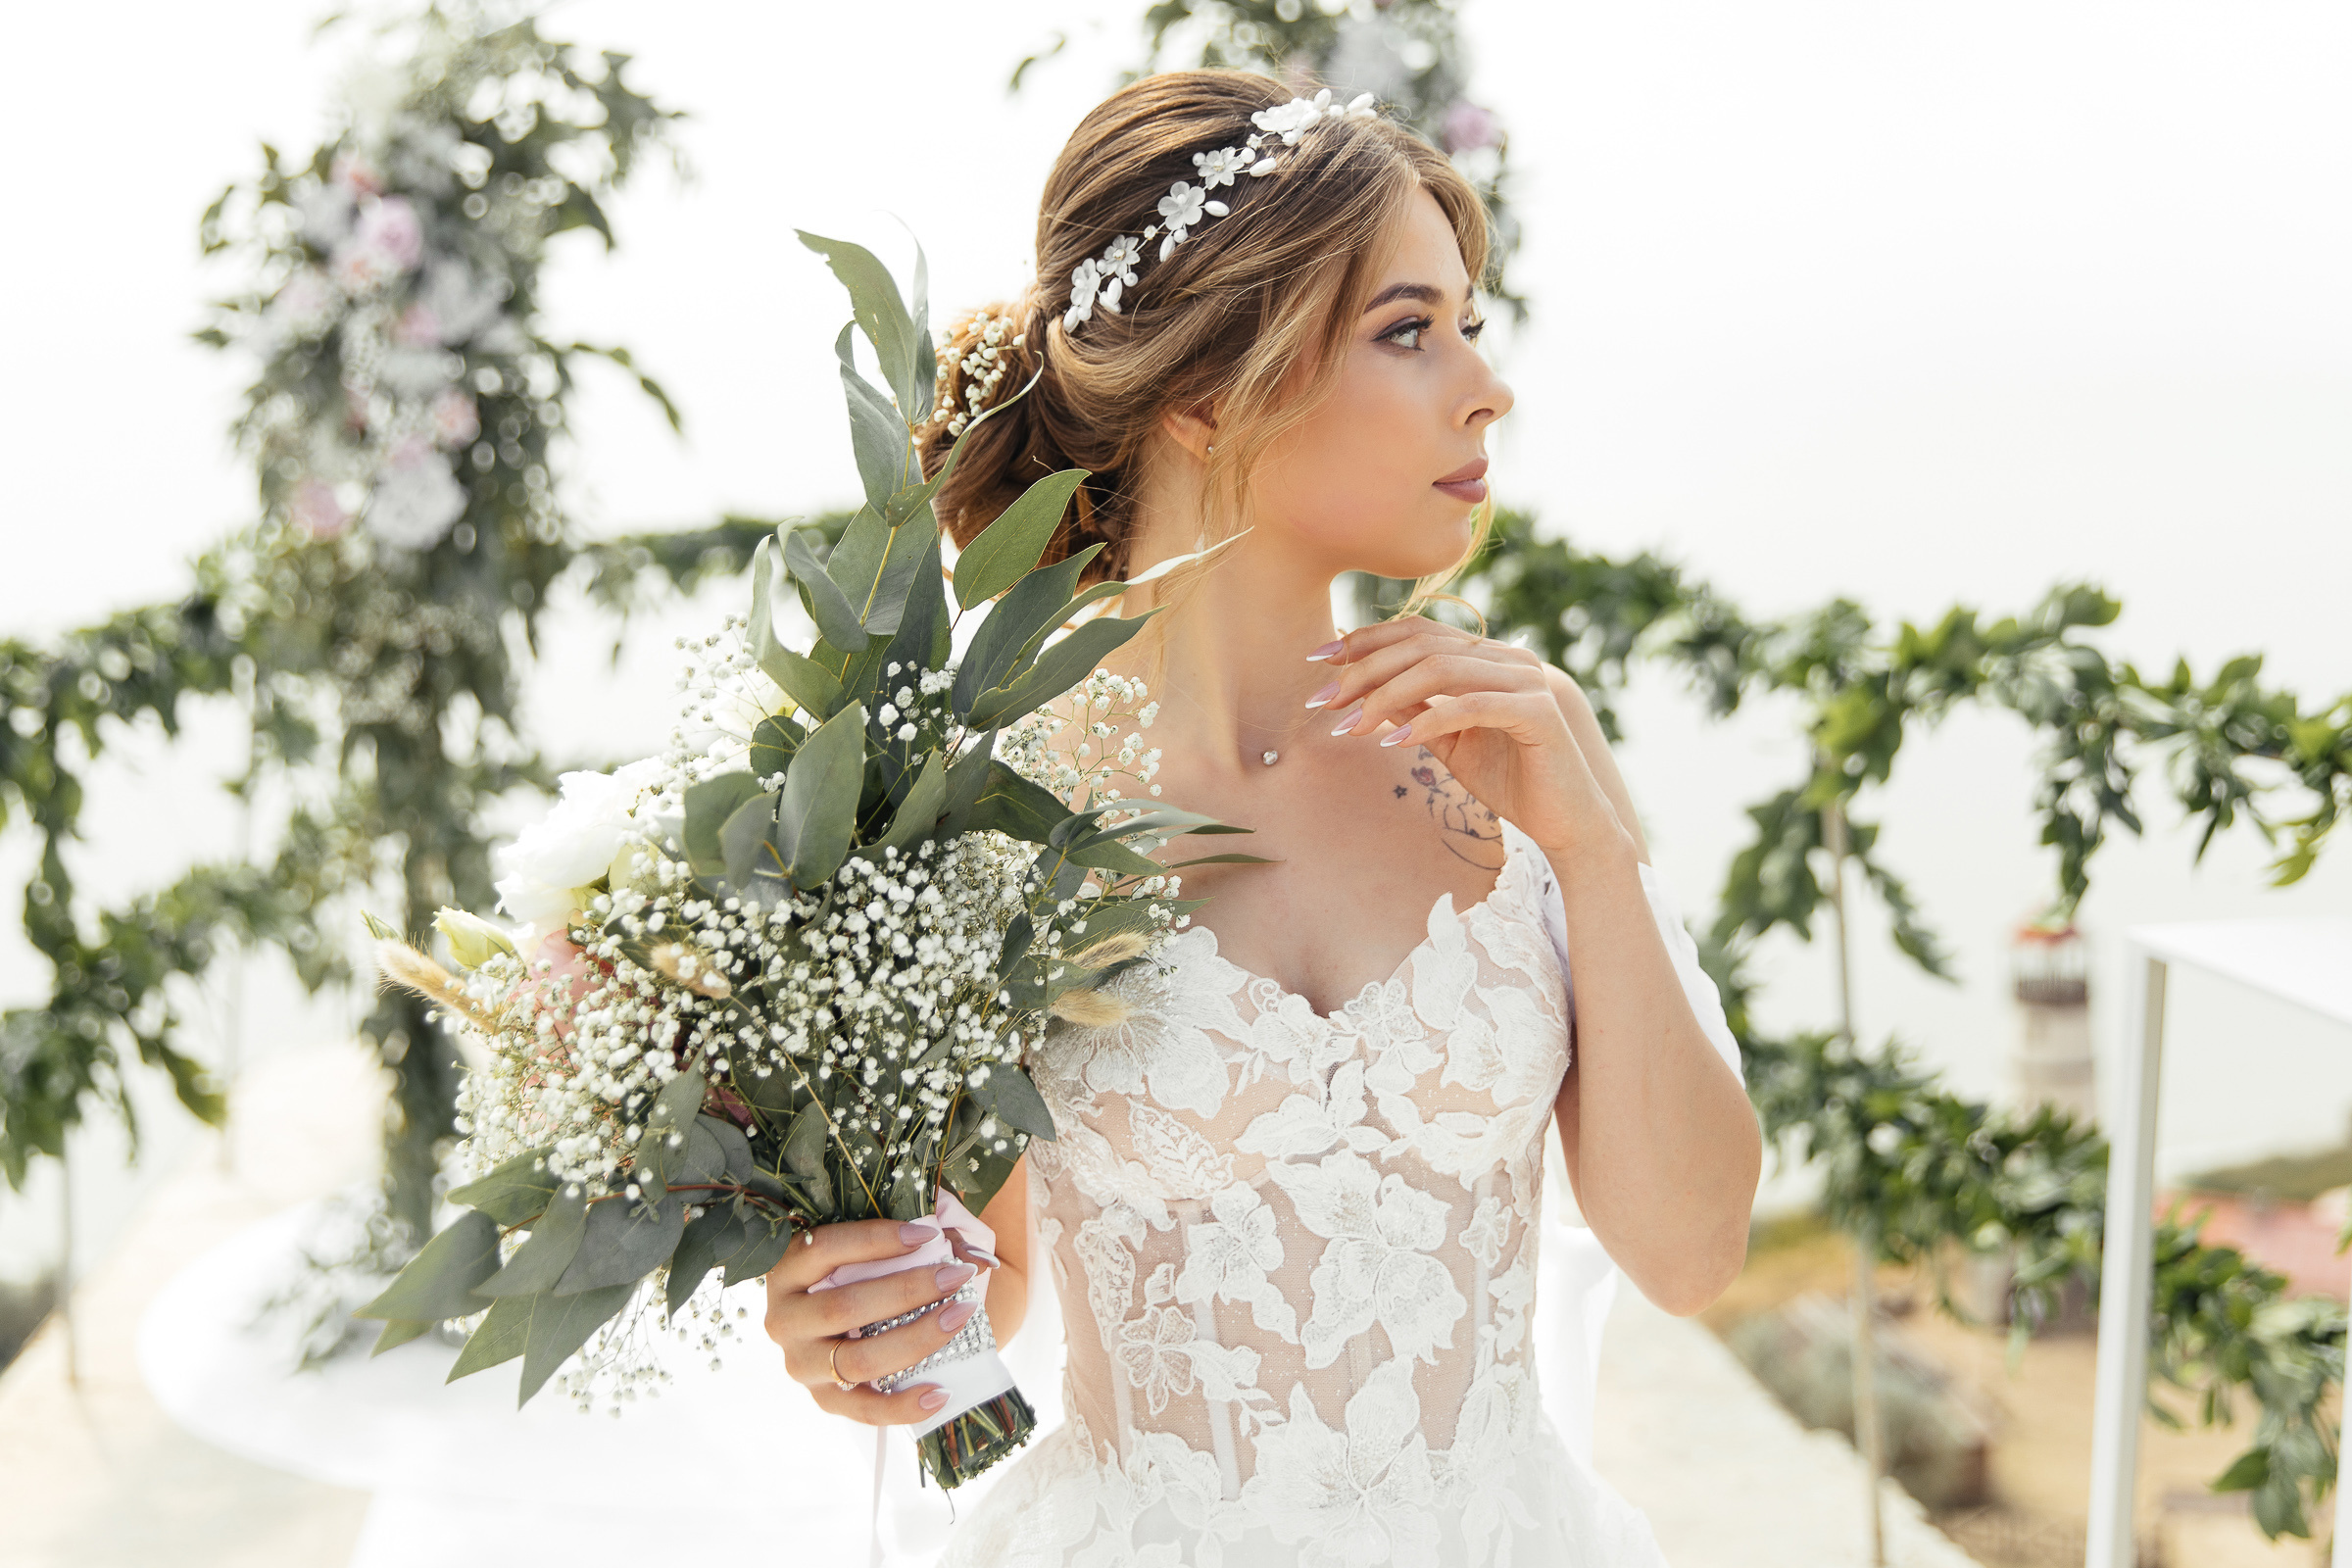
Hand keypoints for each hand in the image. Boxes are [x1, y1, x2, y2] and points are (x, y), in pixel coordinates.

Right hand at [762, 1217, 980, 1425]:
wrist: (855, 1322)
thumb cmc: (867, 1270)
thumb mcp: (876, 1243)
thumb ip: (910, 1232)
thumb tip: (964, 1244)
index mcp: (786, 1270)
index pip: (826, 1249)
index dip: (877, 1239)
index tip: (929, 1235)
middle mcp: (784, 1319)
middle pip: (844, 1307)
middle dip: (906, 1290)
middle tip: (955, 1277)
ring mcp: (801, 1364)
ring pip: (857, 1359)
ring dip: (915, 1339)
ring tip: (959, 1318)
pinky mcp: (823, 1399)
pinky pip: (863, 1410)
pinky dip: (903, 1405)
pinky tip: (940, 1392)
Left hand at [1314, 618, 1626, 856]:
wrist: (1567, 823)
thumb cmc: (1510, 781)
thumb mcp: (1449, 742)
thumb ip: (1416, 710)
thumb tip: (1365, 690)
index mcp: (1488, 657)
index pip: (1417, 632)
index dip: (1364, 641)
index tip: (1316, 662)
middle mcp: (1509, 657)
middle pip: (1421, 645)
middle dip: (1364, 670)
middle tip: (1322, 700)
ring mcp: (1527, 680)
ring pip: (1440, 669)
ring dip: (1386, 696)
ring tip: (1351, 725)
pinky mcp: (1538, 712)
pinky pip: (1471, 705)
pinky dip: (1427, 721)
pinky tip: (1393, 742)